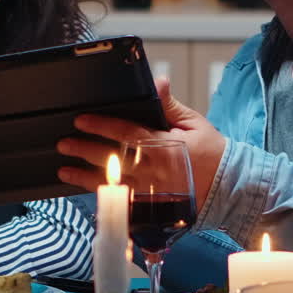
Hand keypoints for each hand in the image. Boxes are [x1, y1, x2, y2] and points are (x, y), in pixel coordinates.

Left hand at [57, 77, 225, 212]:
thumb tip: (157, 82)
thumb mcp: (194, 123)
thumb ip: (169, 105)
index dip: (100, 126)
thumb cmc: (211, 153)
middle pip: (111, 159)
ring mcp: (151, 194)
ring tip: (64, 171)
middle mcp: (154, 171)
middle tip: (63, 144)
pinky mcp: (152, 210)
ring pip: (111, 185)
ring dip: (85, 178)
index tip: (80, 121)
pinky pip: (123, 207)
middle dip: (84, 151)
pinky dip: (104, 201)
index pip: (125, 132)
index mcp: (163, 146)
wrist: (229, 188)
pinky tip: (89, 194)